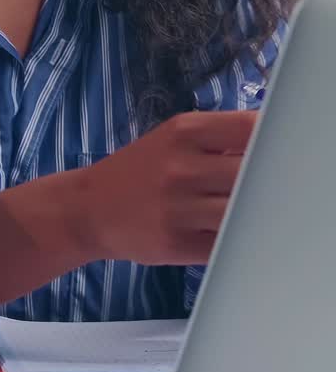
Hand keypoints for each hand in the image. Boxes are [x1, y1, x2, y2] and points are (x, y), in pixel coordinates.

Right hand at [84, 110, 259, 265]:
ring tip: (252, 211)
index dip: (274, 140)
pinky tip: (234, 233)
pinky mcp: (175, 244)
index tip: (283, 150)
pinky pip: (225, 244)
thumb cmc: (139, 170)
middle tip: (275, 186)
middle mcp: (180, 167)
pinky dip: (237, 239)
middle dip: (268, 180)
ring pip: (242, 211)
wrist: (88, 209)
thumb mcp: (171, 138)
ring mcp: (177, 207)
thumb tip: (274, 145)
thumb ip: (219, 139)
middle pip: (251, 172)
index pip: (248, 128)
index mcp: (183, 132)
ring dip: (254, 212)